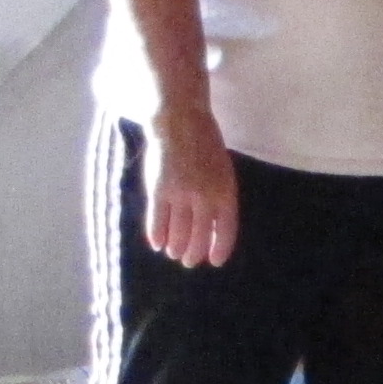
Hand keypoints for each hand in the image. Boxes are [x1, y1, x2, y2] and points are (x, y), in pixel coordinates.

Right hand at [143, 108, 237, 266]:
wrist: (180, 121)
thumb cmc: (204, 145)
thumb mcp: (223, 171)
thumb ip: (220, 197)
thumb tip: (215, 227)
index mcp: (225, 192)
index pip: (225, 231)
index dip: (219, 249)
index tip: (214, 261)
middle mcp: (205, 197)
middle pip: (200, 237)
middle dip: (194, 254)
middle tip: (189, 261)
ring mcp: (181, 195)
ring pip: (178, 234)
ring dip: (176, 248)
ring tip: (173, 253)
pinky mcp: (159, 190)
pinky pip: (157, 222)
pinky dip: (157, 236)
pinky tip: (157, 243)